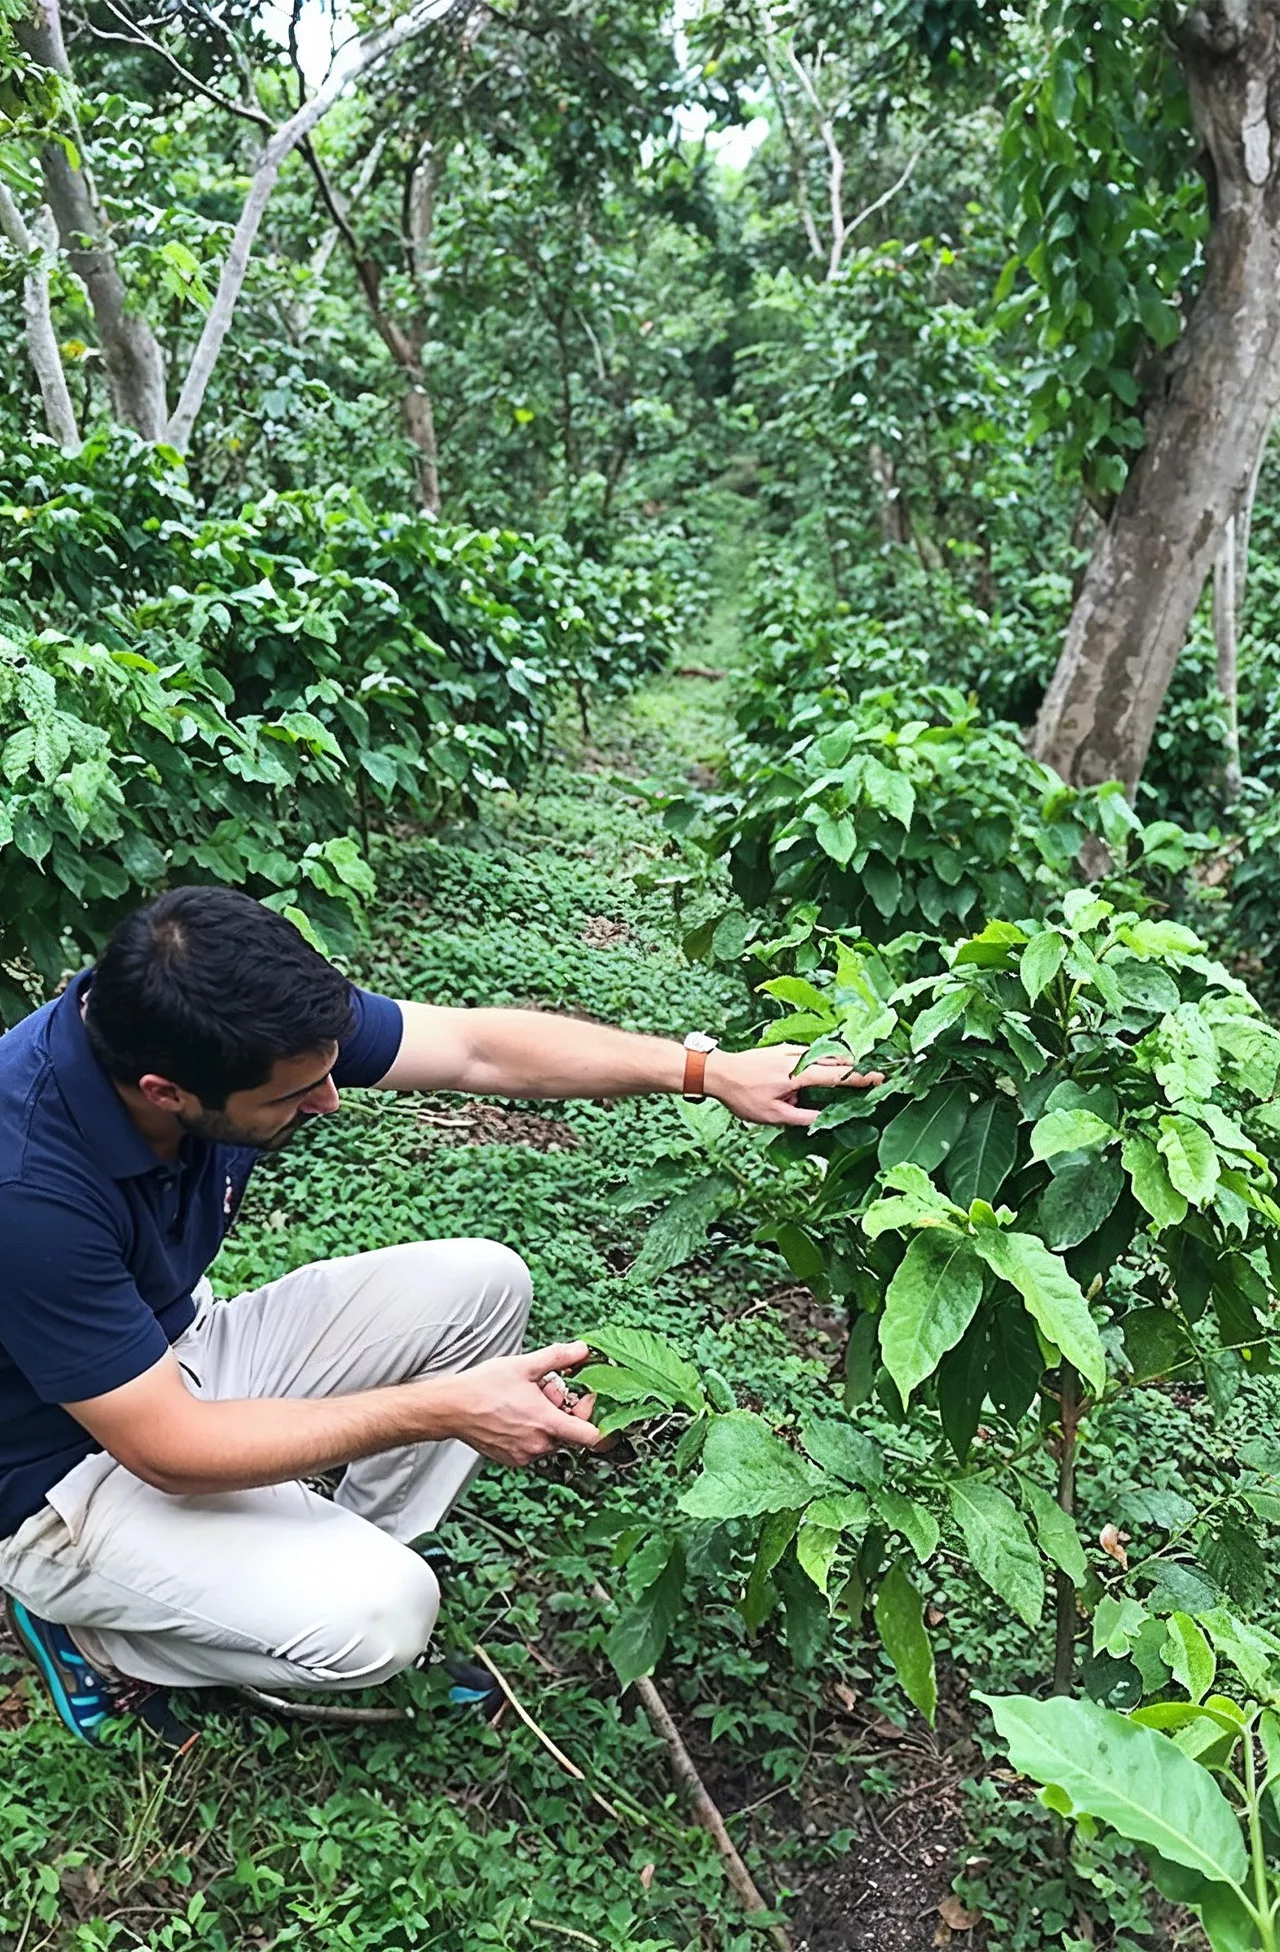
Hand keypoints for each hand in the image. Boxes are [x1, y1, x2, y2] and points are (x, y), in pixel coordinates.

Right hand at [444, 1341, 600, 1466]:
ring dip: (547, 1422)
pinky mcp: (512, 1459)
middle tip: (545, 1392)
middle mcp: (538, 1445)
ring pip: (551, 1440)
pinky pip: (533, 1447)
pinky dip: (532, 1432)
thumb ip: (558, 1357)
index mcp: (547, 1423)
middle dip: (564, 1411)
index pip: (591, 1436)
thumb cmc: (482, 1388)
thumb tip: (581, 1350)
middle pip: (570, 1433)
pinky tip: (516, 1415)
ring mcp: (524, 1455)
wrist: (452, 1407)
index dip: (594, 1416)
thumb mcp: (525, 1365)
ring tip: (526, 1402)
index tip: (586, 1399)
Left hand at [706, 1045, 883, 1127]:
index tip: (880, 1078)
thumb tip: (824, 1119)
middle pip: (835, 1059)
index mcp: (798, 1074)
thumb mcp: (773, 1115)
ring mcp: (790, 1049)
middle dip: (856, 1066)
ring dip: (841, 1062)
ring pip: (824, 1053)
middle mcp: (797, 1057)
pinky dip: (824, 1058)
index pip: (837, 1075)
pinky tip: (825, 1067)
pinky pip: (811, 1051)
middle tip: (874, 1074)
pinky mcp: (782, 1048)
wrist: (717, 1071)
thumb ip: (802, 1117)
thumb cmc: (742, 1095)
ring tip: (854, 1072)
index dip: (860, 1078)